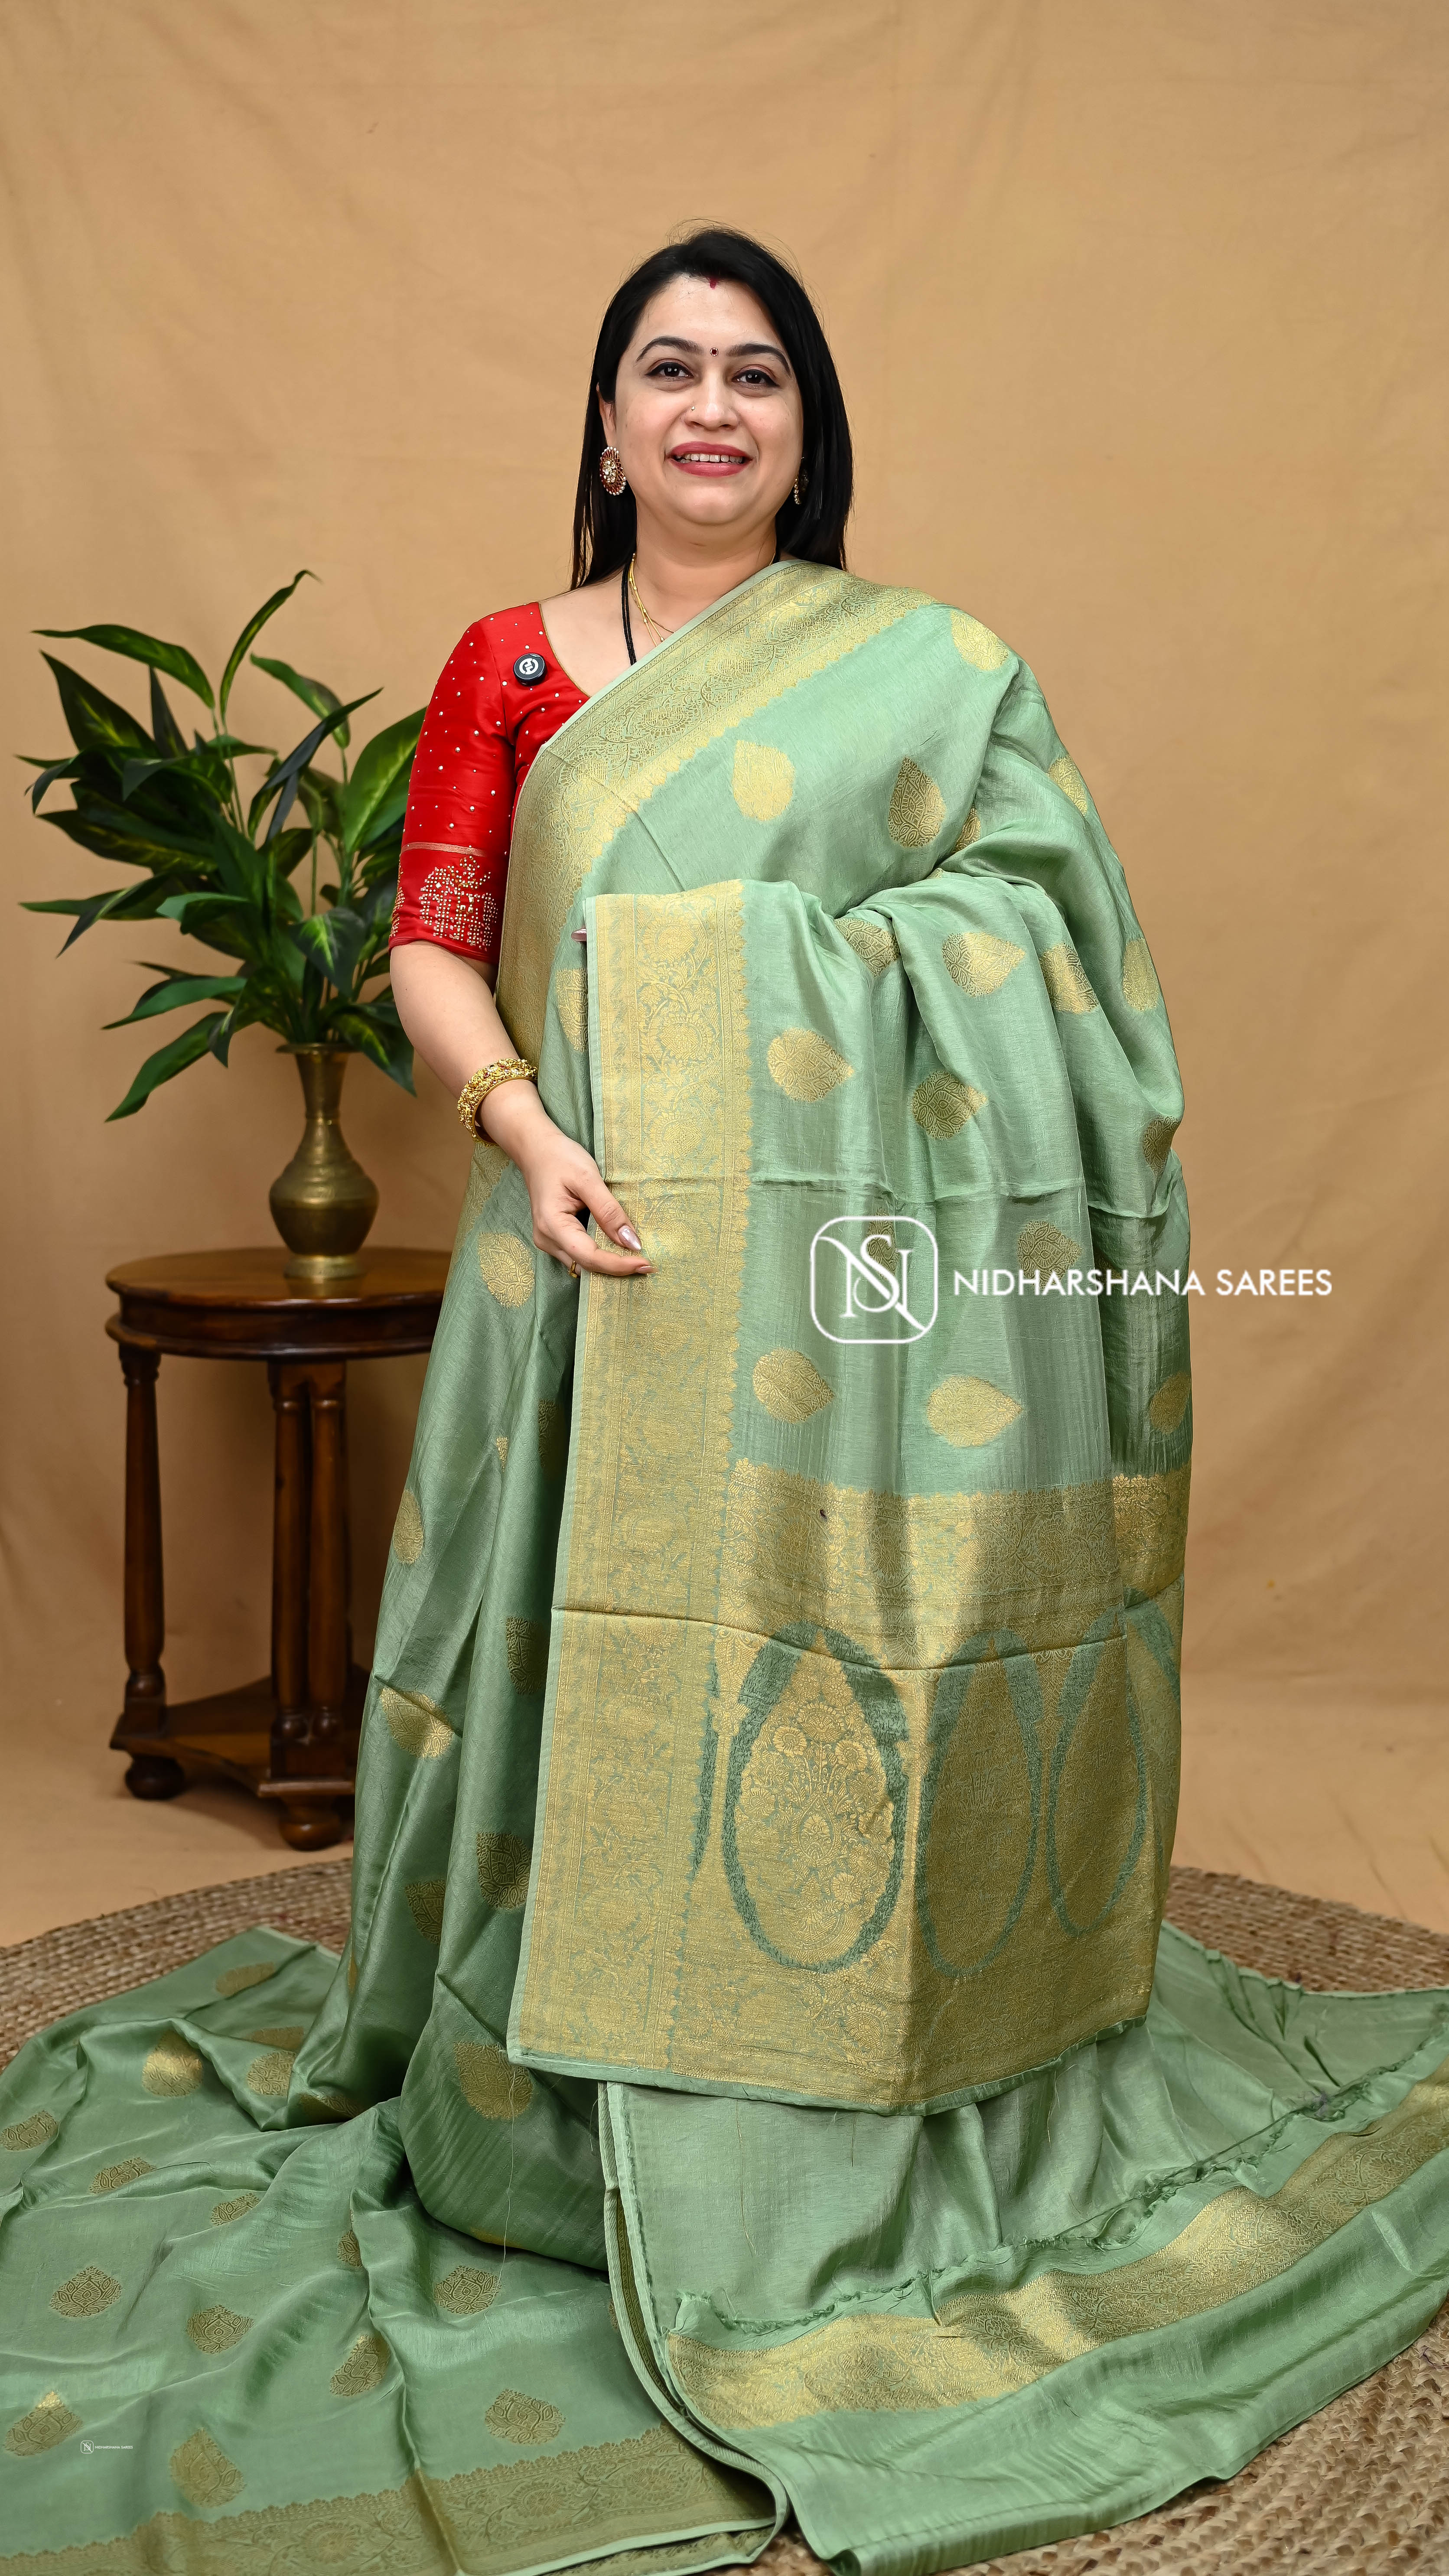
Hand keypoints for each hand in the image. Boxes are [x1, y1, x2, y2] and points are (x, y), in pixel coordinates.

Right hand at [481, 1082, 650, 1277]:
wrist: (536, 1150)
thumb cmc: (560, 1158)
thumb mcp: (588, 1179)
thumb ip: (609, 1211)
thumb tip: (632, 1242)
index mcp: (552, 1225)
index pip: (589, 1257)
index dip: (619, 1265)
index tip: (646, 1264)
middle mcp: (546, 1239)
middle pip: (586, 1266)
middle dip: (617, 1268)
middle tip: (648, 1265)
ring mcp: (548, 1241)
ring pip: (583, 1264)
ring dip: (609, 1264)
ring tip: (636, 1259)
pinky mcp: (554, 1238)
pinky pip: (579, 1255)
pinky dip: (600, 1255)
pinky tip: (618, 1248)